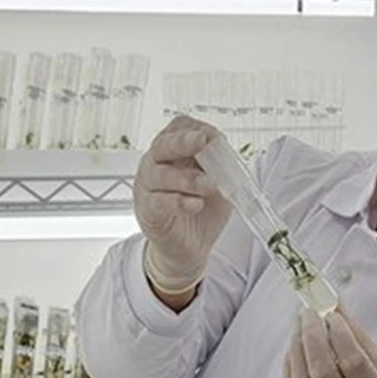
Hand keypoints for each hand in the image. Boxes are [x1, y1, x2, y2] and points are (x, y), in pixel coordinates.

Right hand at [136, 116, 229, 294]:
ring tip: (209, 185)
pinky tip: (196, 204)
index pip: (177, 128)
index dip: (196, 129)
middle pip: (163, 144)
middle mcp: (155, 165)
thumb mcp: (220, 185)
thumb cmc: (201, 211)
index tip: (215, 137)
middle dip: (183, 141)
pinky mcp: (148, 211)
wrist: (189, 248)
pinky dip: (179, 201)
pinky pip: (159, 202)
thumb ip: (223, 169)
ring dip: (188, 178)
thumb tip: (228, 156)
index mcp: (173, 153)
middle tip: (202, 141)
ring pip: (160, 174)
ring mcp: (148, 188)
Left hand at [283, 307, 376, 377]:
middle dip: (312, 335)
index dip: (340, 335)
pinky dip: (289, 363)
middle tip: (309, 313)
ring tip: (300, 325)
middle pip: (322, 370)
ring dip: (297, 346)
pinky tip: (295, 346)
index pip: (353, 362)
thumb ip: (355, 333)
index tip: (332, 315)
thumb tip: (334, 304)